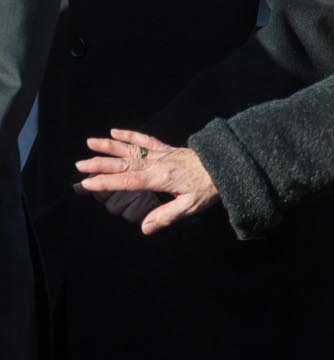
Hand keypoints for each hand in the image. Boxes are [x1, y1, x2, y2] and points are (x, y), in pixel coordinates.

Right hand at [74, 129, 219, 234]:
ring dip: (110, 145)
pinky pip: (146, 139)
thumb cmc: (210, 186)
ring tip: (90, 142)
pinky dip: (130, 134)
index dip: (107, 182)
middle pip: (124, 163)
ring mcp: (162, 153)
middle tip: (79, 165)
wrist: (228, 164)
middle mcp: (158, 163)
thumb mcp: (190, 206)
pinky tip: (116, 131)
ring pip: (131, 148)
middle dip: (99, 164)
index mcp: (161, 178)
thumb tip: (144, 229)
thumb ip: (166, 216)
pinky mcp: (168, 148)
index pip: (128, 180)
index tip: (87, 184)